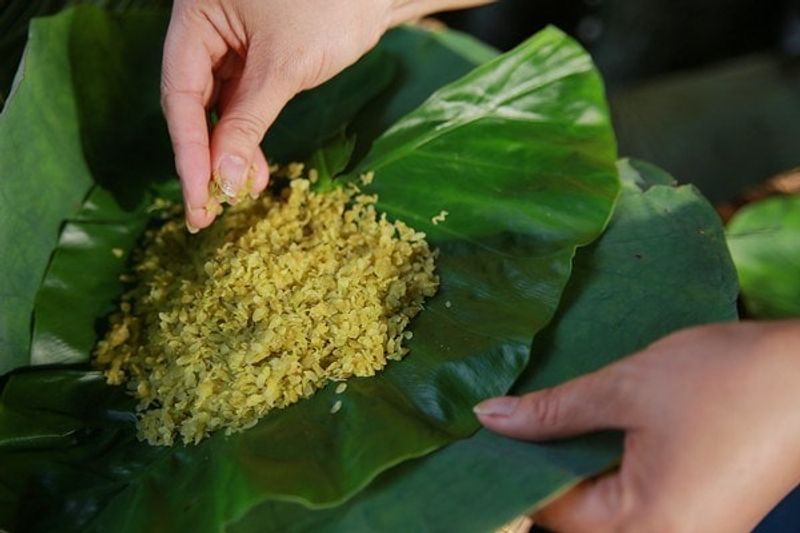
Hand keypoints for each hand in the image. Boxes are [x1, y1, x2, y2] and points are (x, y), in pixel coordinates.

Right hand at [161, 0, 491, 230]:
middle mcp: (205, 29)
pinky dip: (247, 136)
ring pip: (216, 108)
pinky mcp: (254, 57)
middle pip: (190, 103)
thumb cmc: (331, 5)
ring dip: (228, 152)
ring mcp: (229, 44)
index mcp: (195, 15)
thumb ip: (250, 121)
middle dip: (203, 158)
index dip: (188, 151)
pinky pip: (241, 103)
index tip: (198, 197)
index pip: (178, 93)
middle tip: (207, 210)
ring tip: (241, 192)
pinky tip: (254, 168)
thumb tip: (225, 179)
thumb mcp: (284, 66)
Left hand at [475, 321, 799, 531]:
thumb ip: (554, 411)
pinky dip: (607, 471)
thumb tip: (490, 418)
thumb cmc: (729, 382)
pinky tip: (595, 433)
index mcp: (644, 529)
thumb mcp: (628, 388)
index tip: (491, 426)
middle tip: (519, 418)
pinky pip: (634, 506)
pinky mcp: (700, 519)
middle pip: (574, 520)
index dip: (513, 466)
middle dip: (544, 467)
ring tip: (555, 420)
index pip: (548, 511)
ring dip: (576, 468)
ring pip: (603, 512)